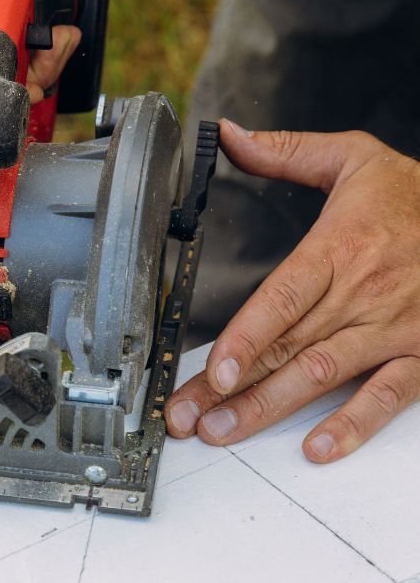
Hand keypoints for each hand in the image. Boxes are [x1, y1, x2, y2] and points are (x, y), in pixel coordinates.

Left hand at [167, 120, 419, 461]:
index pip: (283, 298)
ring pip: (322, 377)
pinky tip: (318, 448)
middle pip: (286, 346)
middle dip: (231, 388)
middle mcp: (364, 294)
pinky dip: (354, 424)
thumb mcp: (355, 158)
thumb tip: (230, 134)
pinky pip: (387, 396)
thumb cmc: (418, 197)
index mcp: (341, 248)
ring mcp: (393, 329)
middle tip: (186, 416)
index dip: (247, 337)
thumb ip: (287, 152)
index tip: (214, 370)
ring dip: (269, 409)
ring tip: (222, 432)